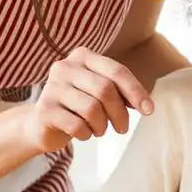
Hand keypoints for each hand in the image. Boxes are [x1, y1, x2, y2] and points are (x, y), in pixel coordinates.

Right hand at [26, 47, 152, 152]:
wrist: (42, 123)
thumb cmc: (79, 106)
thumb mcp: (100, 93)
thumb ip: (121, 92)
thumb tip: (145, 104)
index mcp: (83, 57)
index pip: (117, 70)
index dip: (136, 91)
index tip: (149, 110)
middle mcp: (65, 67)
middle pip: (105, 89)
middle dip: (120, 113)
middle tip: (123, 128)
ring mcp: (52, 87)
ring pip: (91, 109)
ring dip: (102, 126)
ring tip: (99, 130)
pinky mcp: (44, 110)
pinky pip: (76, 125)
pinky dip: (86, 134)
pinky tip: (83, 133)